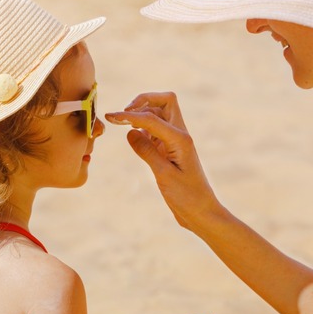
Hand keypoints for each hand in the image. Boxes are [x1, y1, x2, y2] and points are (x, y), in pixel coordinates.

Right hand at [105, 92, 220, 230]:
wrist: (201, 212)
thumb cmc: (187, 196)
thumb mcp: (164, 175)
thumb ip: (146, 151)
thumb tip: (129, 132)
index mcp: (180, 139)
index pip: (151, 118)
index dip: (129, 115)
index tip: (110, 117)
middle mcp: (180, 135)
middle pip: (164, 101)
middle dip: (142, 101)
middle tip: (123, 115)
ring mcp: (176, 141)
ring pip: (160, 113)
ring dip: (142, 113)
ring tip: (123, 124)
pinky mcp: (171, 150)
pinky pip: (157, 129)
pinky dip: (143, 127)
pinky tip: (134, 136)